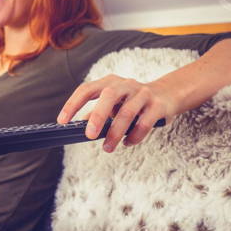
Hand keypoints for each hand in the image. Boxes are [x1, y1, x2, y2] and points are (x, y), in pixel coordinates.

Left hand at [57, 74, 178, 151]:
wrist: (168, 94)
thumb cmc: (132, 101)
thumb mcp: (113, 103)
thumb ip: (96, 113)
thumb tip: (78, 127)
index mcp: (110, 83)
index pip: (87, 89)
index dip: (73, 104)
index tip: (62, 121)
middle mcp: (126, 84)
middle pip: (109, 96)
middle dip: (97, 116)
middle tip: (88, 136)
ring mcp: (143, 93)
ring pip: (127, 112)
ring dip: (115, 133)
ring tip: (107, 148)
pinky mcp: (158, 105)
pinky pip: (144, 123)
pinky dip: (134, 136)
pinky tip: (127, 142)